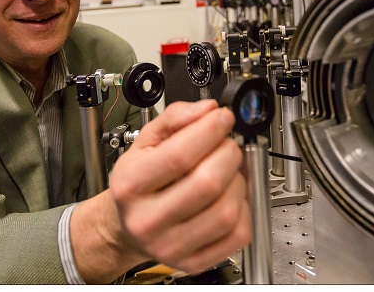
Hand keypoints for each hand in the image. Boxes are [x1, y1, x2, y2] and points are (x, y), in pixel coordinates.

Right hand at [71, 100, 249, 282]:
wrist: (128, 226)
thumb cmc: (139, 183)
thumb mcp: (145, 142)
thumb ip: (175, 118)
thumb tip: (206, 110)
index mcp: (131, 185)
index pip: (179, 155)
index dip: (210, 130)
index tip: (223, 118)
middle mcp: (147, 220)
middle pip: (207, 184)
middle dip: (229, 154)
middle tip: (228, 144)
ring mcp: (171, 246)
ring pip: (227, 211)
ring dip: (240, 181)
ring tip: (230, 169)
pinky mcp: (194, 262)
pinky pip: (238, 234)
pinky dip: (245, 209)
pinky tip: (232, 196)